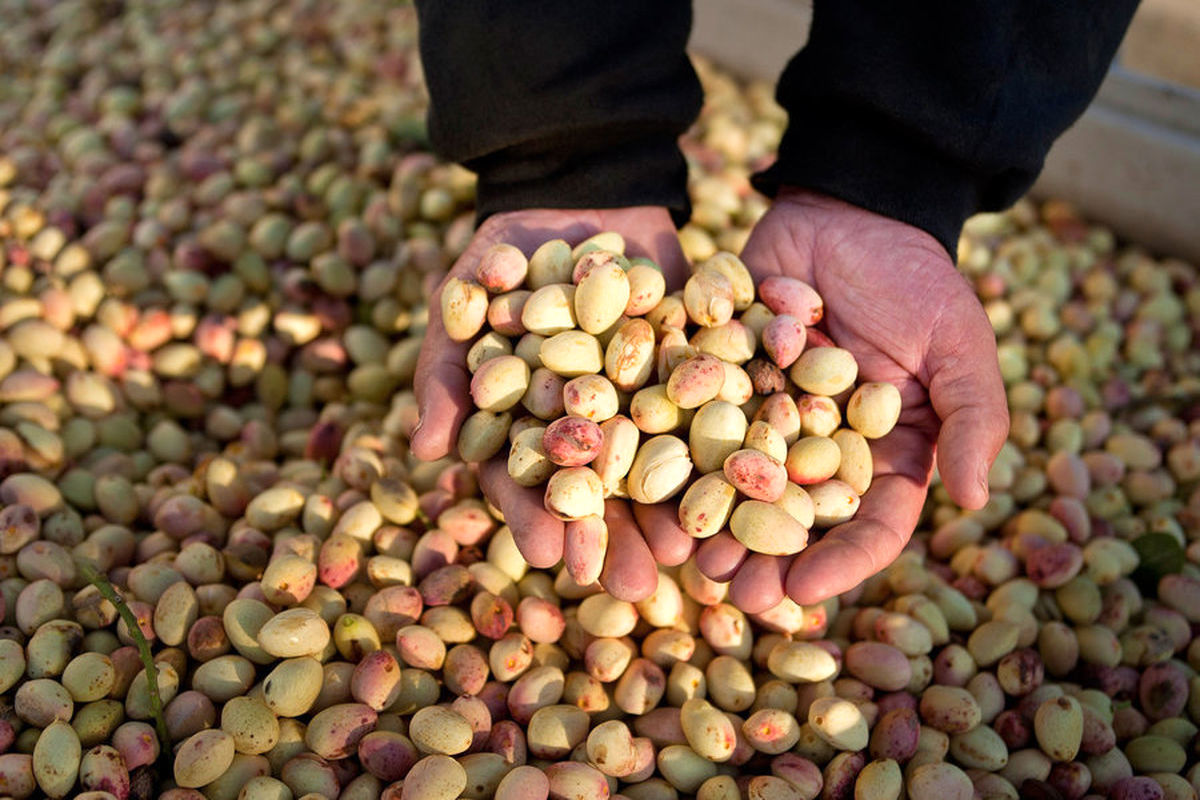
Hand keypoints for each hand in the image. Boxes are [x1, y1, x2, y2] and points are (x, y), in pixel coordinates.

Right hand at [412, 206, 692, 600]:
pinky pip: (710, 416)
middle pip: (599, 493)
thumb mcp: (465, 301)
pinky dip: (724, 448)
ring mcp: (643, 404)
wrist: (583, 192)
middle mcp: (588, 427)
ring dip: (672, 516)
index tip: (552, 559)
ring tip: (692, 561)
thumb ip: (445, 371)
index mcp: (528, 425)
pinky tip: (743, 484)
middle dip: (615, 542)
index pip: (527, 482)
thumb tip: (424, 451)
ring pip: (657, 469)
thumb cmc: (506, 253)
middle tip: (635, 591)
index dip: (537, 520)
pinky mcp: (693, 375)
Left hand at [703, 188, 1008, 612]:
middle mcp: (817, 446)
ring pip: (736, 481)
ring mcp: (763, 413)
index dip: (841, 563)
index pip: (869, 524)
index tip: (804, 590)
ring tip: (684, 554)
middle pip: (793, 516)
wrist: (848, 209)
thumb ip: (972, 418)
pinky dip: (671, 451)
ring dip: (711, 520)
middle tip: (730, 591)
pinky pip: (693, 419)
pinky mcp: (718, 377)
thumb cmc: (917, 278)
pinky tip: (645, 479)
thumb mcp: (959, 343)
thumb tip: (972, 501)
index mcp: (881, 453)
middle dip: (762, 557)